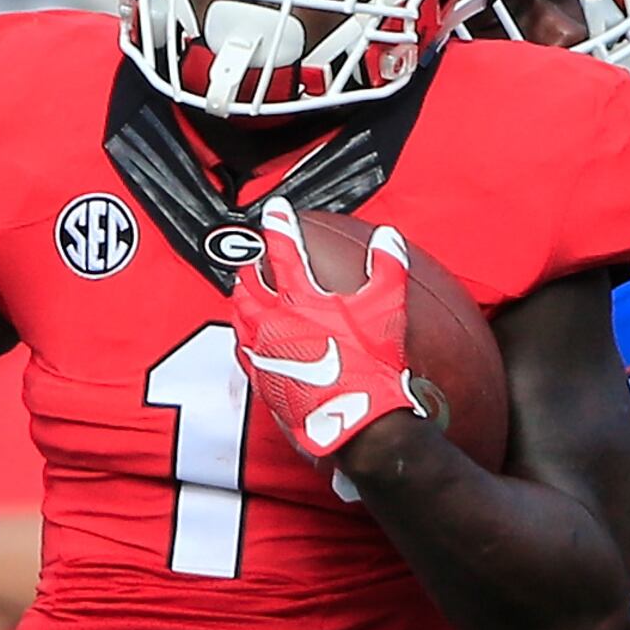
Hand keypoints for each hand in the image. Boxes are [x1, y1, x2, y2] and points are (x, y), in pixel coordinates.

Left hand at [233, 199, 423, 462]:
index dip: (280, 227)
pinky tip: (246, 334)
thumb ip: (387, 266)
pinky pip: (241, 348)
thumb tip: (389, 236)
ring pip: (240, 315)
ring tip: (245, 287)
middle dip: (252, 264)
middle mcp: (273, 322)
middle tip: (254, 254)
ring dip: (243, 296)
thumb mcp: (388, 308)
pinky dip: (242, 333)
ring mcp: (261, 352)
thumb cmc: (373, 365)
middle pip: (250, 283)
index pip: (285, 252)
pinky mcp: (260, 379)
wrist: (354, 420)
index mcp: (302, 299)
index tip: (274, 210)